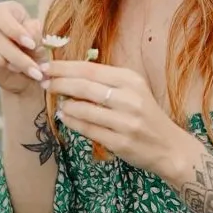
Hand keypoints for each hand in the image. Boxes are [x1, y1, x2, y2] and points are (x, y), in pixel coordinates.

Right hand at [0, 1, 48, 95]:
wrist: (28, 75)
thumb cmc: (35, 53)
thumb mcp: (41, 44)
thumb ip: (36, 35)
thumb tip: (29, 31)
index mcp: (8, 10)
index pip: (0, 12)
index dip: (14, 29)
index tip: (31, 45)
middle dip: (14, 55)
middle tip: (32, 69)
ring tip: (15, 69)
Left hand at [43, 59, 182, 175]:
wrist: (169, 146)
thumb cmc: (145, 114)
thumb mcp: (132, 90)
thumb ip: (106, 81)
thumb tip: (70, 73)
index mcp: (130, 80)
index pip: (90, 70)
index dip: (64, 68)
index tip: (46, 66)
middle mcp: (130, 98)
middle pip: (84, 87)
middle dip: (59, 83)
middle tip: (43, 82)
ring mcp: (126, 121)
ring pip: (84, 110)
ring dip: (65, 105)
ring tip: (57, 102)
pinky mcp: (121, 142)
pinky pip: (89, 130)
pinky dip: (73, 123)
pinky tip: (66, 118)